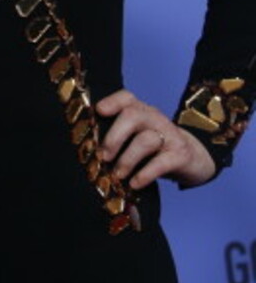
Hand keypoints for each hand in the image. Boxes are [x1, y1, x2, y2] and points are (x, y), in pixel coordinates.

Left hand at [96, 89, 215, 189]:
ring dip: (127, 160)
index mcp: (141, 111)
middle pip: (132, 116)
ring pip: (145, 140)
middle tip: (103, 157)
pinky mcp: (180, 155)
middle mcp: (155, 118)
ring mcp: (169, 135)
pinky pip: (161, 162)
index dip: (112, 101)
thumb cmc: (155, 148)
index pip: (127, 98)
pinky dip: (145, 174)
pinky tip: (135, 184)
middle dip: (114, 137)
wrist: (193, 158)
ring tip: (118, 175)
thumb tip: (88, 150)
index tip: (99, 112)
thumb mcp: (137, 136)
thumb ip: (118, 136)